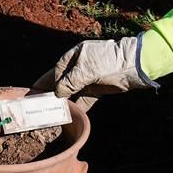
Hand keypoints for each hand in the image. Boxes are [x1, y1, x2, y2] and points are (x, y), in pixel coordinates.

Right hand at [31, 36, 157, 108]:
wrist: (137, 66)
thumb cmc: (111, 62)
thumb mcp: (88, 70)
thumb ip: (70, 81)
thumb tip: (57, 93)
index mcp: (76, 55)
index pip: (57, 69)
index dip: (46, 81)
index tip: (35, 92)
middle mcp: (81, 66)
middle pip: (63, 81)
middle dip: (52, 93)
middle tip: (40, 106)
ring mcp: (90, 77)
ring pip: (73, 91)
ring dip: (65, 102)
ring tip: (53, 114)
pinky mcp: (99, 88)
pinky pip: (85, 99)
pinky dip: (79, 107)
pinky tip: (71, 117)